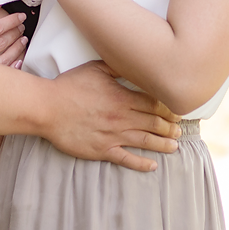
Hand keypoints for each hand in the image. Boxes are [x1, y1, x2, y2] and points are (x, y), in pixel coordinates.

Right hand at [0, 6, 26, 68]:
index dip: (10, 22)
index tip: (20, 17)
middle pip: (2, 42)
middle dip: (16, 32)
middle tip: (22, 27)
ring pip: (6, 57)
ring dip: (18, 47)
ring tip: (23, 40)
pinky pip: (4, 72)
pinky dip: (15, 65)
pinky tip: (19, 58)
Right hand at [40, 62, 179, 169]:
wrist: (47, 108)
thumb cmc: (69, 86)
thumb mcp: (96, 69)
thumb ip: (118, 67)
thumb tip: (135, 63)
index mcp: (122, 97)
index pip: (154, 104)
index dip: (169, 108)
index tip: (178, 111)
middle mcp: (122, 118)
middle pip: (154, 123)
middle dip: (170, 127)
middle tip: (180, 130)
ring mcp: (113, 135)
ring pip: (145, 141)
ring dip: (162, 144)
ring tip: (175, 146)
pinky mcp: (102, 150)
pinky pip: (126, 159)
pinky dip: (141, 163)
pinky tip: (152, 166)